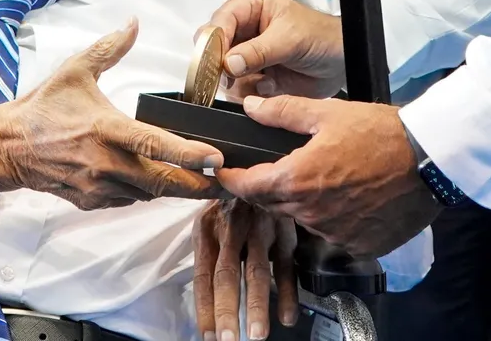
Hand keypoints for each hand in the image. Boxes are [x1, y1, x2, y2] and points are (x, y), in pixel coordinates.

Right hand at [0, 19, 225, 210]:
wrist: (6, 146)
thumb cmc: (43, 106)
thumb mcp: (76, 69)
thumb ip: (110, 48)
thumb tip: (133, 23)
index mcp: (104, 128)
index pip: (154, 144)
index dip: (188, 154)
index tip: (216, 158)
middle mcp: (103, 163)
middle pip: (160, 181)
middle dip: (194, 185)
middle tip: (224, 183)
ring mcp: (96, 186)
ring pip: (146, 195)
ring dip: (173, 191)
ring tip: (203, 186)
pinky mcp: (89, 201)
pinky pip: (127, 201)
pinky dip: (145, 194)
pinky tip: (160, 186)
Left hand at [194, 199, 297, 340]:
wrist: (258, 166)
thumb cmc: (232, 202)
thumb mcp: (213, 220)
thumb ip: (211, 253)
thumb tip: (205, 296)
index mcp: (208, 229)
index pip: (203, 275)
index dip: (205, 307)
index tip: (207, 336)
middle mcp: (230, 228)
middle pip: (226, 274)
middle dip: (227, 310)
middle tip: (228, 340)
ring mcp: (258, 228)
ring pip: (256, 270)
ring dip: (256, 304)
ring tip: (257, 334)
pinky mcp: (284, 227)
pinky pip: (286, 263)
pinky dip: (288, 291)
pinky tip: (287, 315)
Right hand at [209, 0, 344, 100]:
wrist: (341, 61)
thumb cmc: (321, 36)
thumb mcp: (290, 39)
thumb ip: (258, 51)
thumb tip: (229, 62)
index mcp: (249, 5)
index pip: (218, 22)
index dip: (213, 42)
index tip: (217, 61)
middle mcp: (243, 29)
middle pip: (212, 49)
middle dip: (222, 66)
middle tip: (233, 76)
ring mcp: (246, 55)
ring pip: (222, 73)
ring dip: (241, 81)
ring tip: (265, 78)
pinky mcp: (252, 77)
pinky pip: (237, 90)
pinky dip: (252, 92)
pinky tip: (271, 84)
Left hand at [219, 95, 441, 257]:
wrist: (429, 159)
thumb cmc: (382, 132)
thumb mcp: (327, 112)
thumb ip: (283, 111)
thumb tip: (251, 108)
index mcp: (297, 180)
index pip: (248, 187)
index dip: (232, 180)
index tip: (224, 175)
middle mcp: (311, 213)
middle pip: (272, 205)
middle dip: (268, 187)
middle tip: (280, 168)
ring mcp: (335, 233)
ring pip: (302, 219)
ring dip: (303, 203)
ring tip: (324, 177)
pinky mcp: (358, 245)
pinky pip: (332, 234)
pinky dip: (333, 218)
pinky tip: (348, 197)